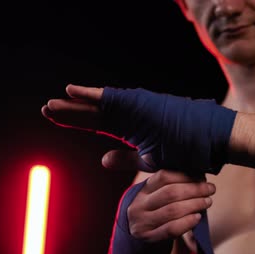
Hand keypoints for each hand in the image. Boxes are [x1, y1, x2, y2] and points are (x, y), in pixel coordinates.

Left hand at [42, 84, 236, 173]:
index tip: (55, 121)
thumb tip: (101, 161)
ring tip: (51, 106)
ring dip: (74, 105)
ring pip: (98, 106)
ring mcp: (135, 110)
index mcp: (131, 129)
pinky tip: (71, 91)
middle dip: (69, 113)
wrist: (209, 143)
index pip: (97, 125)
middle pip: (93, 115)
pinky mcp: (140, 106)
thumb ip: (126, 160)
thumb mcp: (150, 161)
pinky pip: (112, 100)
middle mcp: (130, 117)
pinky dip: (91, 95)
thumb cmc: (187, 154)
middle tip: (45, 110)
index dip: (76, 122)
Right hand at [127, 169, 215, 241]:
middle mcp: (139, 205)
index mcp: (142, 190)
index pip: (163, 177)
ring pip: (173, 210)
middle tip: (210, 189)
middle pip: (170, 193)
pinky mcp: (149, 237)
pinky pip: (172, 229)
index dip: (185, 176)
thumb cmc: (154, 212)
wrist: (138, 237)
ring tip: (207, 202)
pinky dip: (187, 222)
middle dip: (195, 189)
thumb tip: (199, 177)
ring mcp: (143, 222)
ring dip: (195, 204)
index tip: (201, 178)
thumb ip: (170, 186)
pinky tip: (197, 217)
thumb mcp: (155, 196)